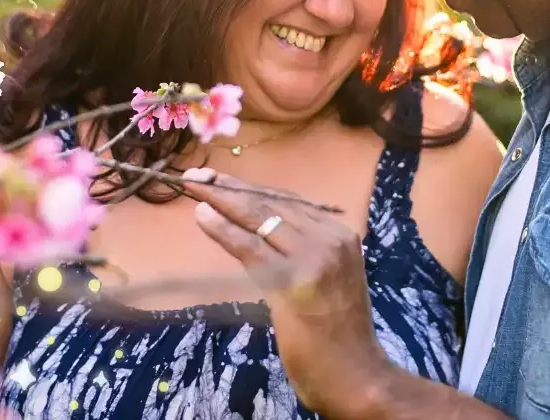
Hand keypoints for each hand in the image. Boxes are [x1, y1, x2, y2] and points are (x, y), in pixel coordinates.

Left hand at [185, 168, 393, 417]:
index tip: (217, 178)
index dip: (248, 188)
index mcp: (339, 233)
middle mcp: (329, 237)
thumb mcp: (325, 277)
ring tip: (194, 187)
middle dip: (229, 188)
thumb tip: (257, 227)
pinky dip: (224, 230)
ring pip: (259, 219)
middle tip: (196, 176)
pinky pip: (251, 247)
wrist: (355, 374)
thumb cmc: (337, 332)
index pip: (286, 201)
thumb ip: (300, 250)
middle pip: (270, 204)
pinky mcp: (293, 282)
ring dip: (221, 201)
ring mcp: (313, 257)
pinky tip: (203, 216)